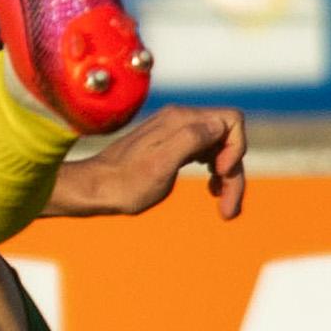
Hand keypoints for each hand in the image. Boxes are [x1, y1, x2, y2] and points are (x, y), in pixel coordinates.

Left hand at [46, 103, 247, 221]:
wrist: (94, 188)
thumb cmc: (125, 183)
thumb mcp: (160, 165)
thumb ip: (190, 140)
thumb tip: (219, 125)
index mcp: (181, 120)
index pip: (232, 121)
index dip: (236, 148)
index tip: (220, 174)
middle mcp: (180, 119)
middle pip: (228, 138)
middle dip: (234, 173)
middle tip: (229, 211)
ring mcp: (175, 131)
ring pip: (219, 148)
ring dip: (227, 176)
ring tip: (223, 207)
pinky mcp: (170, 144)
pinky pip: (206, 152)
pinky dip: (215, 172)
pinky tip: (212, 191)